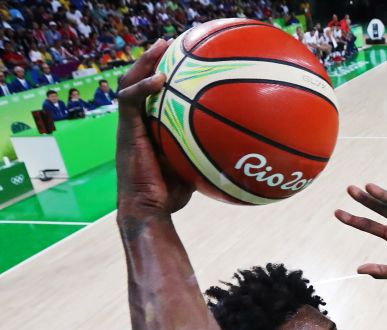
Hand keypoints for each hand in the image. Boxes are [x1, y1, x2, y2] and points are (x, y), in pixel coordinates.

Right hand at [116, 38, 193, 217]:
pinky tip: (160, 79)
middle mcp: (138, 123)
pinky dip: (143, 87)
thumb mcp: (196, 167)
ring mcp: (130, 126)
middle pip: (139, 83)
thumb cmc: (172, 195)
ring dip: (144, 63)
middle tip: (169, 44)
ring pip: (130, 85)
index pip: (154, 96)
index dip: (163, 77)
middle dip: (151, 61)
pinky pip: (130, 101)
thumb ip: (209, 152)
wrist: (149, 210)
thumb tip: (242, 148)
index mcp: (150, 129)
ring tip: (161, 47)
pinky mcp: (126, 131)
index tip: (182, 62)